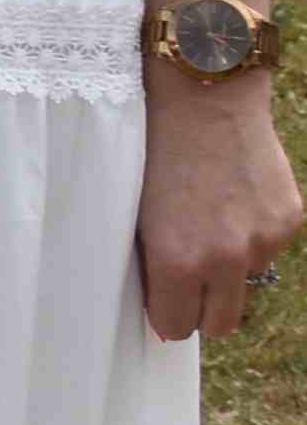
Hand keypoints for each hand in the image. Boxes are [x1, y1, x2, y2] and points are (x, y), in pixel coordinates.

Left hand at [137, 74, 302, 340]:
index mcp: (176, 261)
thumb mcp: (136, 214)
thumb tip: (165, 315)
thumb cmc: (152, 151)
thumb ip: (151, 266)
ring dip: (230, 266)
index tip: (164, 302)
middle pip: (220, 323)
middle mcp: (225, 260)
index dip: (168, 316)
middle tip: (188, 279)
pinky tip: (234, 198)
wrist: (202, 96)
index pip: (176, 327)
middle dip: (202, 308)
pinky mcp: (289, 221)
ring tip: (208, 218)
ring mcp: (263, 241)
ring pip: (247, 282)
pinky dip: (254, 235)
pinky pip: (269, 249)